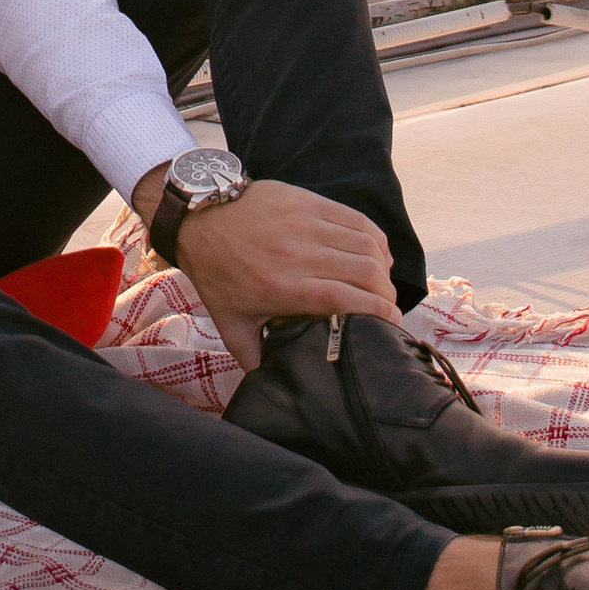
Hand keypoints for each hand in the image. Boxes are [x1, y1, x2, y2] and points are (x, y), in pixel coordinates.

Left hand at [132, 164, 398, 373]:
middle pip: (366, 272)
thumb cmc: (216, 274)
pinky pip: (355, 218)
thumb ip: (255, 358)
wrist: (196, 219)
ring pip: (366, 244)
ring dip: (382, 266)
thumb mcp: (230, 324)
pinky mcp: (306, 201)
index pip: (348, 299)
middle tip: (386, 304)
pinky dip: (374, 238)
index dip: (379, 312)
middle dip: (387, 292)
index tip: (392, 323)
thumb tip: (272, 388)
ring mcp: (304, 224)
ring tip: (380, 281)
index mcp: (283, 288)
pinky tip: (374, 252)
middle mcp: (298, 255)